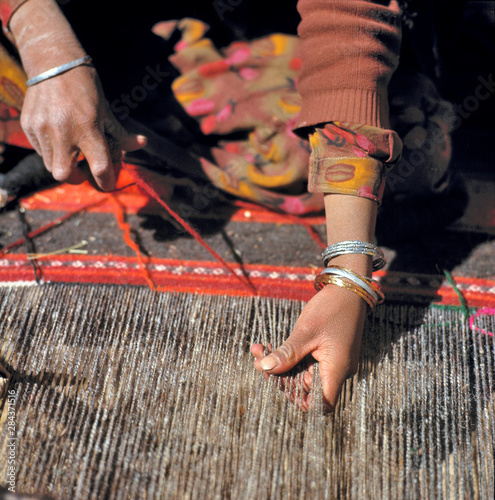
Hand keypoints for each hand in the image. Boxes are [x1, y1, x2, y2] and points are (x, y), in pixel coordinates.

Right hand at [10, 0, 145, 190]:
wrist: (53, 64)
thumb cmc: (86, 88)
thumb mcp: (107, 111)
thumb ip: (121, 134)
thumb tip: (142, 144)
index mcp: (87, 129)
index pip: (100, 168)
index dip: (107, 182)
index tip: (109, 185)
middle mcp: (62, 132)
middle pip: (65, 175)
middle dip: (77, 178)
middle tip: (84, 172)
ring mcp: (42, 129)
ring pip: (50, 166)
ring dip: (63, 166)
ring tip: (72, 153)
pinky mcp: (28, 126)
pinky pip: (40, 151)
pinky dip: (51, 152)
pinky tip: (59, 140)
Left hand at [251, 280, 366, 410]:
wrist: (347, 289)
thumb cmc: (332, 308)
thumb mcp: (306, 331)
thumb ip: (287, 353)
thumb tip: (265, 368)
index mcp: (336, 370)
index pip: (321, 405)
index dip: (299, 401)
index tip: (278, 384)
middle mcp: (336, 371)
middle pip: (305, 388)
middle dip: (279, 376)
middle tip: (258, 360)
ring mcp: (330, 362)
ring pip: (301, 373)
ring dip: (279, 364)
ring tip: (259, 350)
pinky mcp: (324, 353)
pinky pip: (304, 362)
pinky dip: (287, 356)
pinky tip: (268, 347)